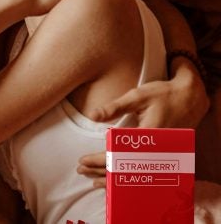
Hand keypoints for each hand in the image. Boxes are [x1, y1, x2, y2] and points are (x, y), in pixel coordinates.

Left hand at [77, 60, 209, 188]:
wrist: (191, 98)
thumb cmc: (163, 94)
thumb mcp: (137, 96)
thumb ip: (115, 107)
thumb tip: (92, 116)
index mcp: (147, 136)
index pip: (118, 155)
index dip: (98, 160)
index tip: (83, 162)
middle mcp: (154, 149)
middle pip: (124, 167)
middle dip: (100, 170)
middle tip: (80, 170)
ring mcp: (159, 153)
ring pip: (133, 171)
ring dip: (112, 175)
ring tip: (91, 177)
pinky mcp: (161, 153)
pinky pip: (141, 168)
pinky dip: (126, 173)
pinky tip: (114, 177)